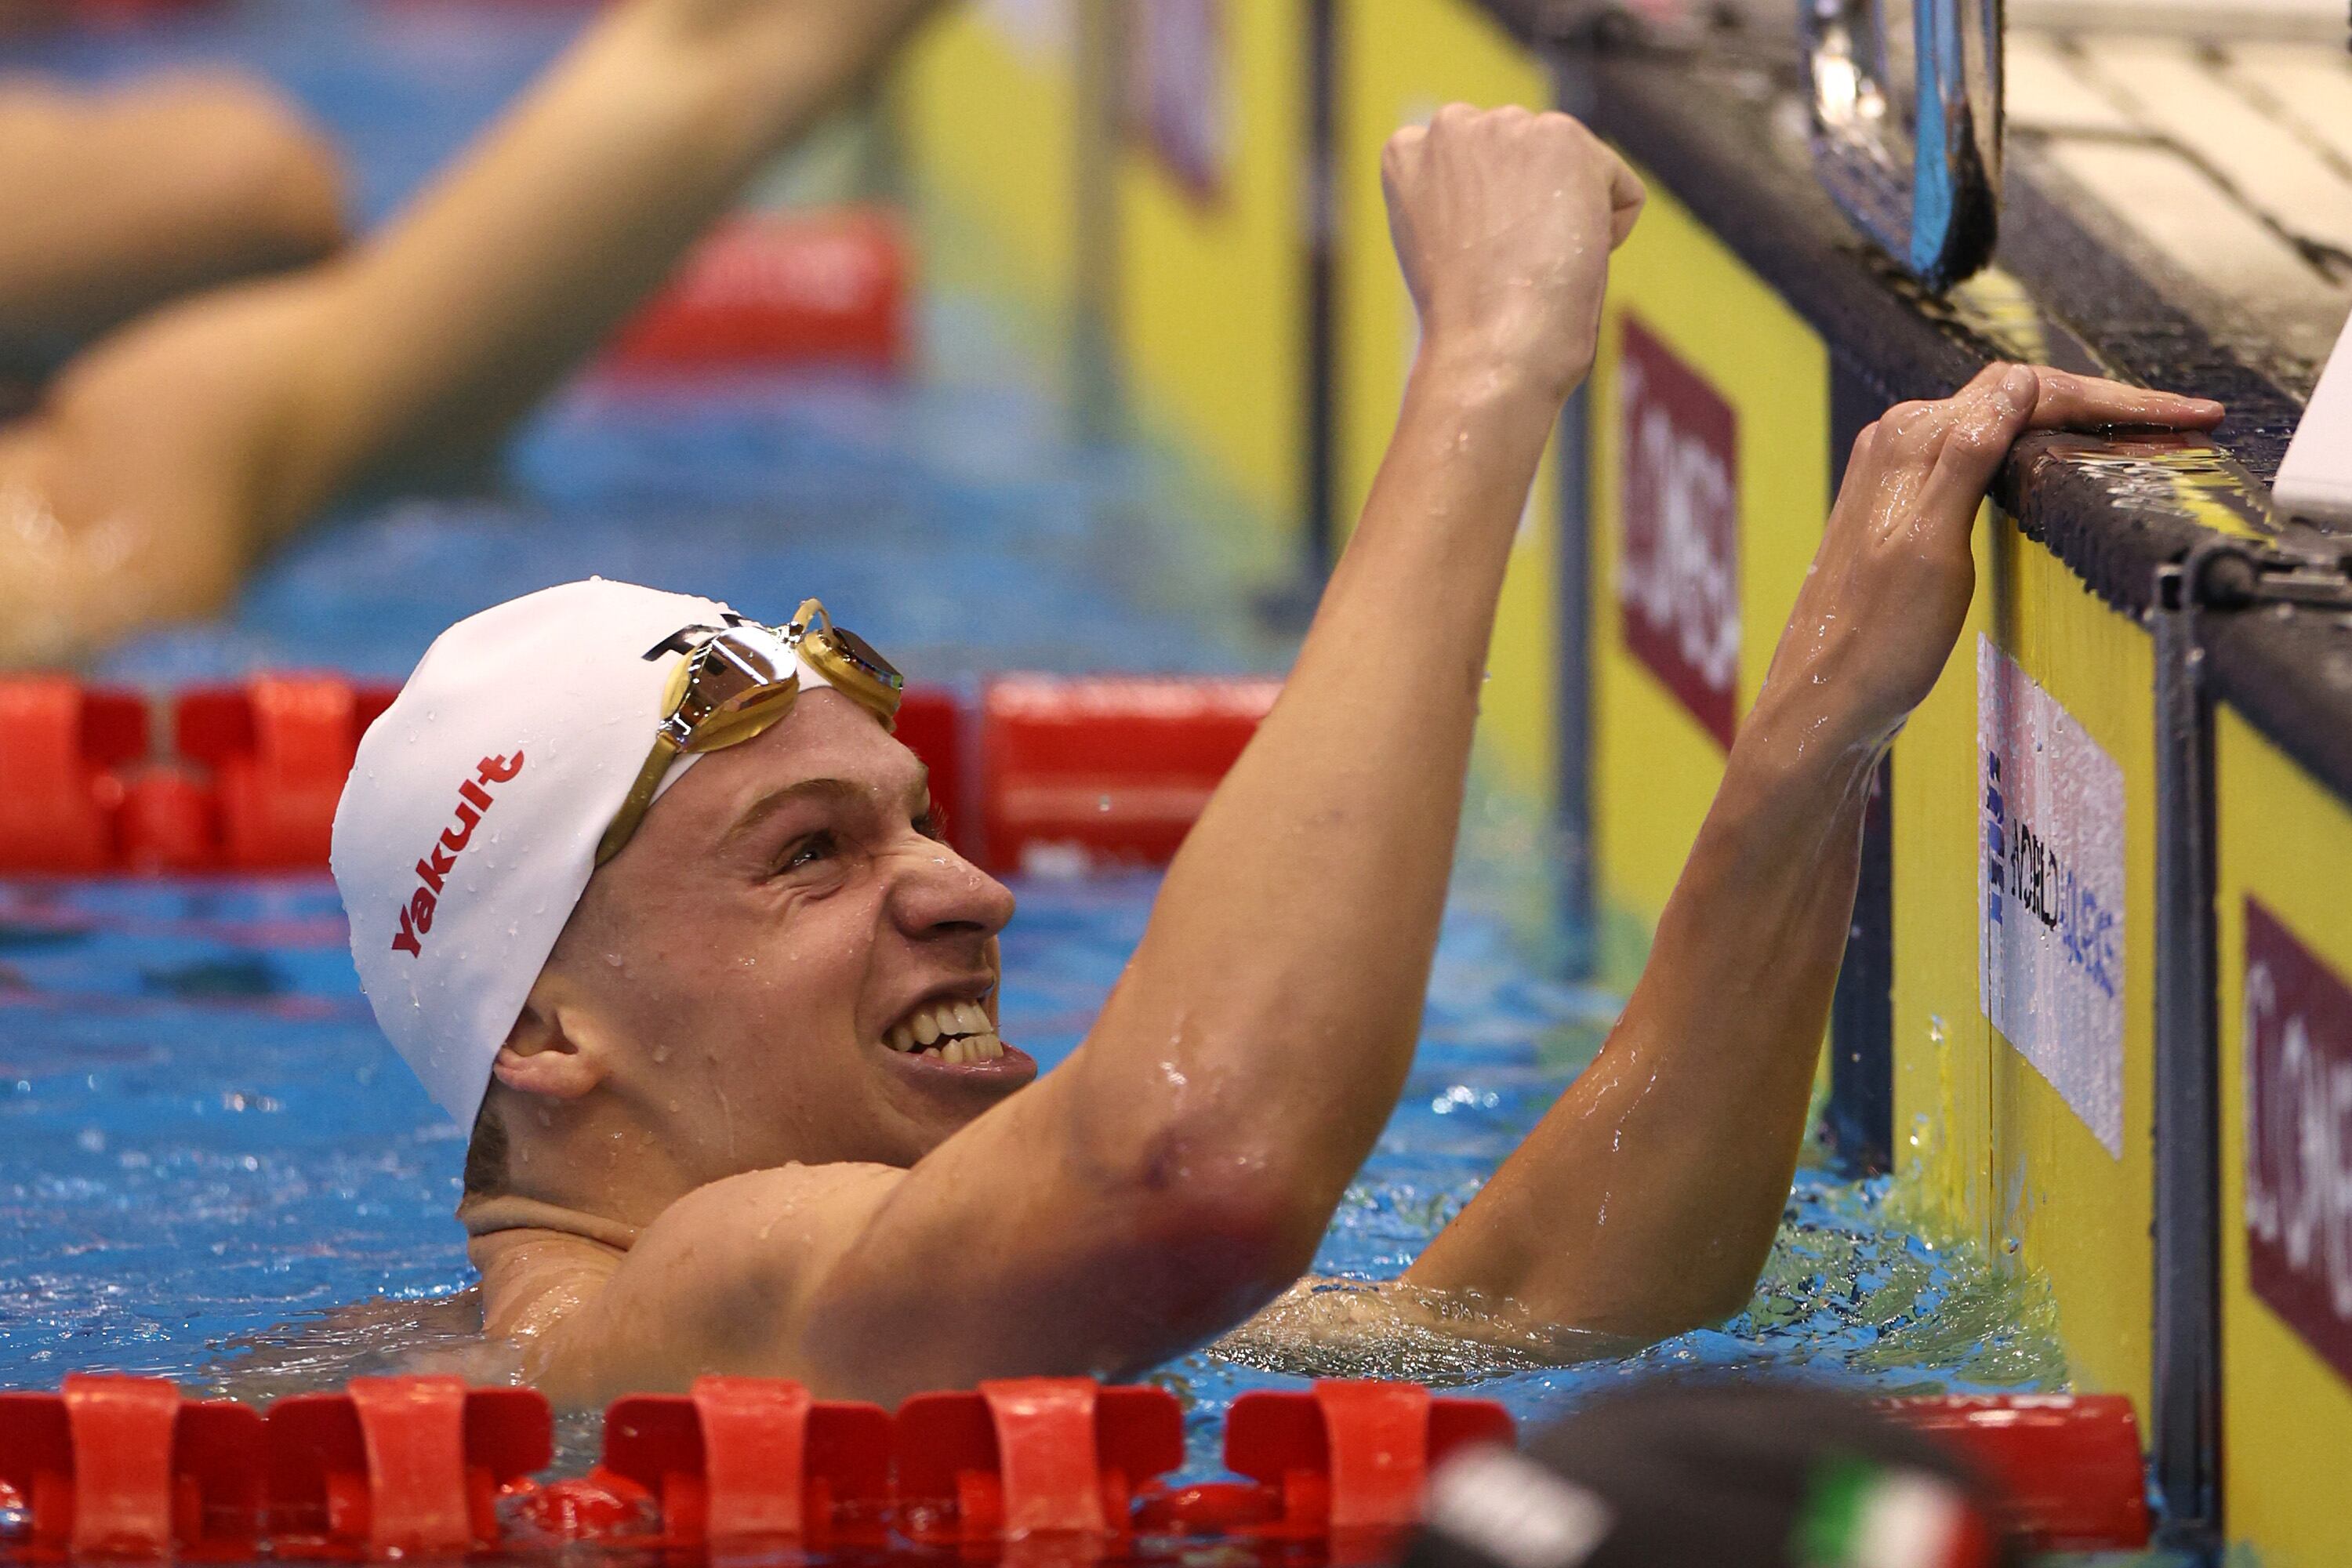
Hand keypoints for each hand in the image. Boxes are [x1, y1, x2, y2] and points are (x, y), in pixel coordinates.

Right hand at [1381, 104, 1643, 400]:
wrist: (1488, 345)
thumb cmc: (1465, 324)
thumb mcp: (1440, 246)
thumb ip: (1465, 202)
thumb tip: (1518, 199)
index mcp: (1407, 153)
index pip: (1473, 166)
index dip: (1488, 220)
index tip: (1480, 259)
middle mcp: (1452, 125)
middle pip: (1526, 161)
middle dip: (1531, 206)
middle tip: (1510, 265)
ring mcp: (1508, 126)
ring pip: (1573, 170)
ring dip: (1569, 215)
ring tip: (1537, 262)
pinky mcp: (1564, 138)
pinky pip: (1622, 188)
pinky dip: (1613, 230)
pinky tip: (1571, 261)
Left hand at [1757, 364, 2225, 754]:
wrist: (1826, 699)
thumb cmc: (1875, 640)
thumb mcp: (1931, 546)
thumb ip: (1967, 458)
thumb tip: (2014, 384)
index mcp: (1910, 441)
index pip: (2026, 389)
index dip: (2112, 398)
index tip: (2183, 414)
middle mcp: (1899, 444)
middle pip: (2019, 398)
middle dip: (2105, 405)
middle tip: (2185, 421)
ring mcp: (1899, 474)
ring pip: (2004, 423)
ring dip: (2076, 425)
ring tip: (2146, 436)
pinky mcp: (1905, 506)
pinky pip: (1984, 455)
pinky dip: (2038, 453)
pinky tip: (2069, 466)